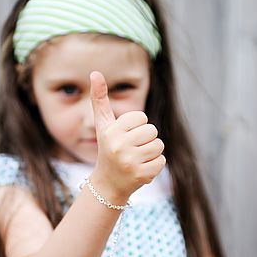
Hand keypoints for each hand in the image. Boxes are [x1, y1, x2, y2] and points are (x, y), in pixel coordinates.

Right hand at [89, 71, 165, 199]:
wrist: (108, 183)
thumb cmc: (108, 147)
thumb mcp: (103, 124)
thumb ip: (99, 99)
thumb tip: (94, 72)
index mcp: (111, 132)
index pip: (142, 117)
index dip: (137, 126)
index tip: (126, 136)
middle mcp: (119, 147)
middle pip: (152, 131)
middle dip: (146, 139)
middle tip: (132, 148)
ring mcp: (131, 163)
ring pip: (159, 146)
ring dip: (151, 152)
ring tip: (136, 158)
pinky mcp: (142, 175)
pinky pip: (161, 161)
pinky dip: (154, 165)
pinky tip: (141, 168)